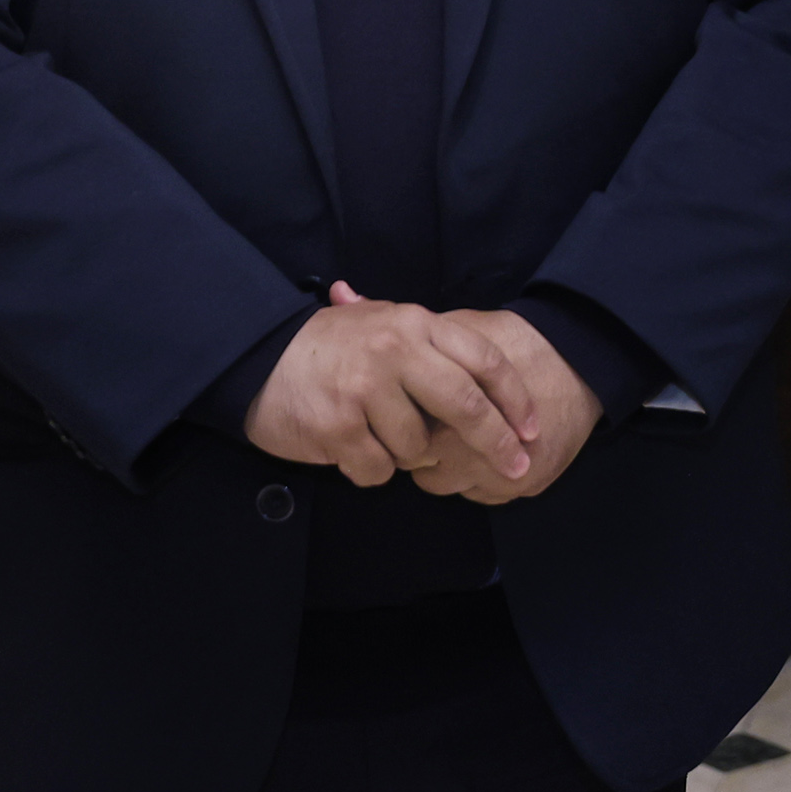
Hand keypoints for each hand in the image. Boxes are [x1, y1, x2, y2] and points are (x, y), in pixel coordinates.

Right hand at [242, 282, 538, 489]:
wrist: (258, 359)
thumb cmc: (330, 346)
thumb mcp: (382, 322)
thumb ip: (430, 340)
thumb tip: (491, 364)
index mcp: (415, 324)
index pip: (483, 360)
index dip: (515, 398)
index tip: (532, 428)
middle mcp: (395, 351)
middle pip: (466, 405)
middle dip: (497, 442)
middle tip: (515, 467)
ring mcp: (365, 389)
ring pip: (419, 447)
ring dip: (409, 456)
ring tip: (379, 436)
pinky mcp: (338, 426)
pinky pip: (379, 469)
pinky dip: (372, 469)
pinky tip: (353, 449)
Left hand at [381, 296, 600, 505]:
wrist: (583, 365)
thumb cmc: (516, 343)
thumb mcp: (463, 329)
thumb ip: (405, 330)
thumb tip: (341, 295)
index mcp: (453, 406)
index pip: (401, 431)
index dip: (401, 416)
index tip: (408, 402)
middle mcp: (473, 448)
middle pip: (418, 465)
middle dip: (418, 444)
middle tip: (432, 420)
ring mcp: (500, 472)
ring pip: (444, 485)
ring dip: (446, 464)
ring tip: (458, 434)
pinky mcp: (523, 487)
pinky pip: (477, 494)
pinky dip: (475, 476)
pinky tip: (482, 448)